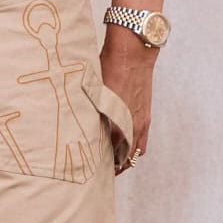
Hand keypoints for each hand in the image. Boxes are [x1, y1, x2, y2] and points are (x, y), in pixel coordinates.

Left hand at [99, 29, 156, 161]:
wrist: (134, 52)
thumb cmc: (110, 66)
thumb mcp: (94, 90)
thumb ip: (89, 110)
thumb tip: (76, 123)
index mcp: (117, 120)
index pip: (112, 153)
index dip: (105, 165)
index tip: (95, 170)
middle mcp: (132, 124)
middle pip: (126, 156)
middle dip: (115, 166)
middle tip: (104, 171)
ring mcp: (141, 119)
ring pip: (137, 149)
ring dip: (127, 158)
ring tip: (115, 164)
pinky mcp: (146, 114)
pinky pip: (143, 139)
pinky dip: (135, 147)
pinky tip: (127, 148)